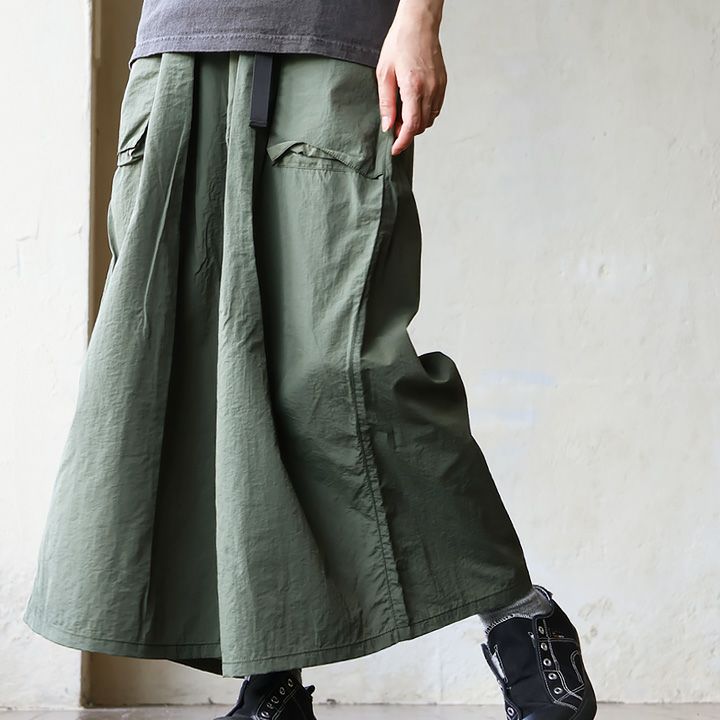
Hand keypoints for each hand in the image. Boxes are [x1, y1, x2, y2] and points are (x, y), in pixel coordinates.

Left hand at [376, 0, 446, 155]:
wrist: (419, 24)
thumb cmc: (399, 44)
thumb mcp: (384, 73)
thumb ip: (386, 103)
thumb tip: (387, 126)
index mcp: (413, 87)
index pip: (411, 125)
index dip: (402, 141)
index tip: (395, 149)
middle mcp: (429, 89)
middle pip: (421, 126)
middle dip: (407, 133)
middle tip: (393, 127)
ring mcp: (439, 87)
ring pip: (430, 119)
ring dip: (416, 124)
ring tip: (402, 117)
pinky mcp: (443, 83)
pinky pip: (436, 108)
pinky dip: (425, 114)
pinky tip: (414, 107)